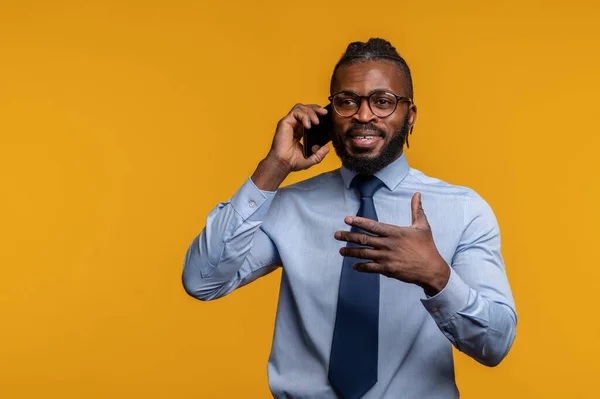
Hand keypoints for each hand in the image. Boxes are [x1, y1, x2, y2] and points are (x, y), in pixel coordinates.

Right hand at [268, 103, 329, 171]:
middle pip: (305, 109)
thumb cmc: (292, 162)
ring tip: (316, 121)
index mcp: (299, 131)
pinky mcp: (285, 122)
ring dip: (311, 111)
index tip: (325, 116)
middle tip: (324, 112)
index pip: (308, 116)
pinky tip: (309, 125)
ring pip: (300, 107)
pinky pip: (296, 112)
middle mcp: (294, 125)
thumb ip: (320, 154)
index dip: (317, 113)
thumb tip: (327, 148)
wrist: (283, 164)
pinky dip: (304, 116)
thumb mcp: (311, 159)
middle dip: (316, 108)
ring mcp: (289, 123)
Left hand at [334, 192, 449, 295]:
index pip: (372, 225)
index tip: (347, 219)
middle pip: (363, 239)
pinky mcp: (387, 269)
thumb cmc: (427, 246)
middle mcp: (388, 244)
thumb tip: (417, 194)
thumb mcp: (423, 226)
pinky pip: (370, 268)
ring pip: (364, 254)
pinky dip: (360, 267)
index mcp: (394, 232)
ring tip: (341, 250)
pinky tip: (353, 265)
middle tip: (336, 235)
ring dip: (351, 252)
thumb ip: (416, 209)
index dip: (358, 221)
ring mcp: (386, 258)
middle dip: (348, 236)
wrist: (431, 269)